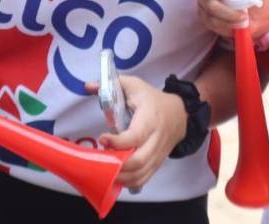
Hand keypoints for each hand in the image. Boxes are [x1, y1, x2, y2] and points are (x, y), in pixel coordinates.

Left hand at [90, 75, 186, 192]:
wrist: (180, 113)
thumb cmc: (153, 100)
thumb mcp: (135, 86)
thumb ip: (112, 85)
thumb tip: (88, 86)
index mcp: (151, 118)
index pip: (136, 135)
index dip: (118, 142)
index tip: (102, 139)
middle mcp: (157, 138)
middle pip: (138, 160)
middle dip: (117, 165)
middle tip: (102, 161)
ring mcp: (158, 153)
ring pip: (141, 173)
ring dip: (121, 176)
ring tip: (106, 171)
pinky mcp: (158, 162)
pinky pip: (144, 178)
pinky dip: (130, 182)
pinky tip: (118, 177)